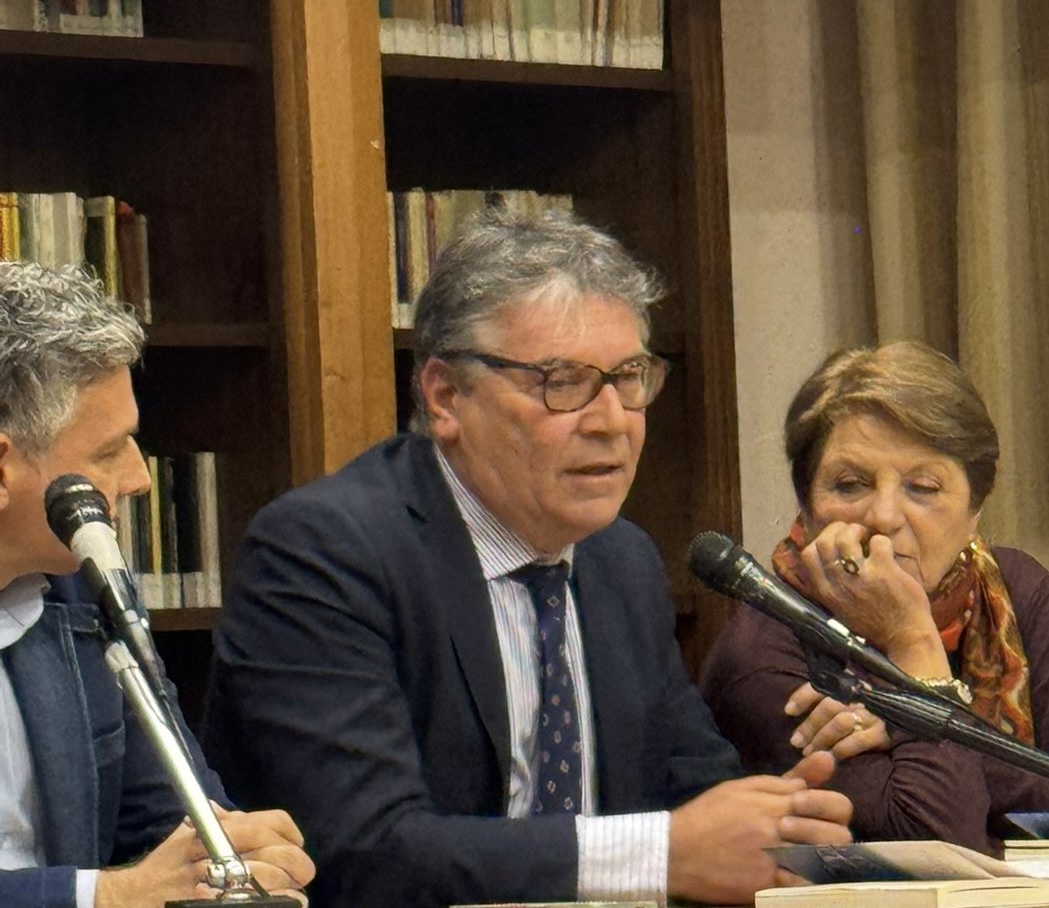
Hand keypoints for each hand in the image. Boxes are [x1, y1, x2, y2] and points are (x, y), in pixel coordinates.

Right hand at [94, 806, 314, 907]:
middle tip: (303, 872)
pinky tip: (281, 903)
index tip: (297, 842)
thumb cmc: (162, 867)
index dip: (290, 832)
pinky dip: (276, 904)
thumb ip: (214, 822)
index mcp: (218, 831)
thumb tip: (232, 813)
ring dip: (290, 889)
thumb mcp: (186, 835)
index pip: (269, 823)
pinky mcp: (216, 903)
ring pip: (274, 883)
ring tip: (294, 893)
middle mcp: (222, 853)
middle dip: (298, 863)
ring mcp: (220, 884)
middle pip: (279, 853)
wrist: (129, 900)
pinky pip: (260, 904)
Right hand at [667, 751, 851, 903]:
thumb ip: (784, 780)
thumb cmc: (710, 814)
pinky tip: (799, 878)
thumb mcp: (744, 788)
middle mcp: (780, 829)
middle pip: (838, 837)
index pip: (834, 804)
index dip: (836, 810)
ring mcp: (775, 860)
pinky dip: (807, 883)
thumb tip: (825, 762)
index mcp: (776, 802)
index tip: (821, 815)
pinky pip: (803, 887)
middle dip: (837, 839)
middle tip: (822, 843)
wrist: (676, 849)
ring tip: (814, 861)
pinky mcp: (765, 886)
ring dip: (826, 863)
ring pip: (826, 864)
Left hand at [785, 682, 889, 758]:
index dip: (802, 697)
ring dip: (822, 738)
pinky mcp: (884, 733)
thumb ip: (824, 701)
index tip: (788, 711)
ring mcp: (874, 713)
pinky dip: (842, 748)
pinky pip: (859, 740)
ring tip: (809, 751)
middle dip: (810, 725)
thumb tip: (791, 710)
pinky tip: (832, 756)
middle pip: (829, 706)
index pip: (822, 685)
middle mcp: (861, 695)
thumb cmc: (864, 713)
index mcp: (849, 684)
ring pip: (841, 722)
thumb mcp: (845, 701)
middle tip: (796, 742)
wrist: (905, 721)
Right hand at [800, 522, 950, 675]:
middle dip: (838, 530)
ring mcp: (861, 577)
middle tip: (853, 535)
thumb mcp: (839, 607)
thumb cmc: (873, 624)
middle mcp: (838, 583)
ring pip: (846, 537)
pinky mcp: (885, 572)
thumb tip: (830, 556)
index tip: (834, 542)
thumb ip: (831, 584)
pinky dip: (882, 541)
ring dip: (858, 531)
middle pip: (824, 541)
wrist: (904, 640)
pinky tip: (886, 552)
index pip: (807, 554)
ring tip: (868, 538)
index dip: (820, 540)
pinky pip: (878, 541)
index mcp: (825, 592)